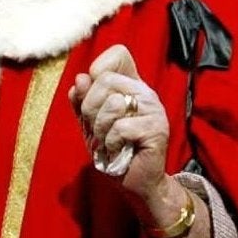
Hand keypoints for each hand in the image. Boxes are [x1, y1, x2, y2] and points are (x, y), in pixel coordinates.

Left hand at [68, 44, 168, 204]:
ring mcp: (154, 109)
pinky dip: (111, 144)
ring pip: (112, 103)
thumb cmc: (112, 150)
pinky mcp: (157, 129)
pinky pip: (120, 127)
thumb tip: (80, 79)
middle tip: (96, 129)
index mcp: (131, 85)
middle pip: (106, 79)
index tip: (94, 97)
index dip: (98, 71)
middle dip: (90, 108)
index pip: (118, 54)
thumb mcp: (89, 123)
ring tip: (107, 142)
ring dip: (100, 129)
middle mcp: (145, 92)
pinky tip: (117, 151)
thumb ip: (83, 100)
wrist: (133, 182)